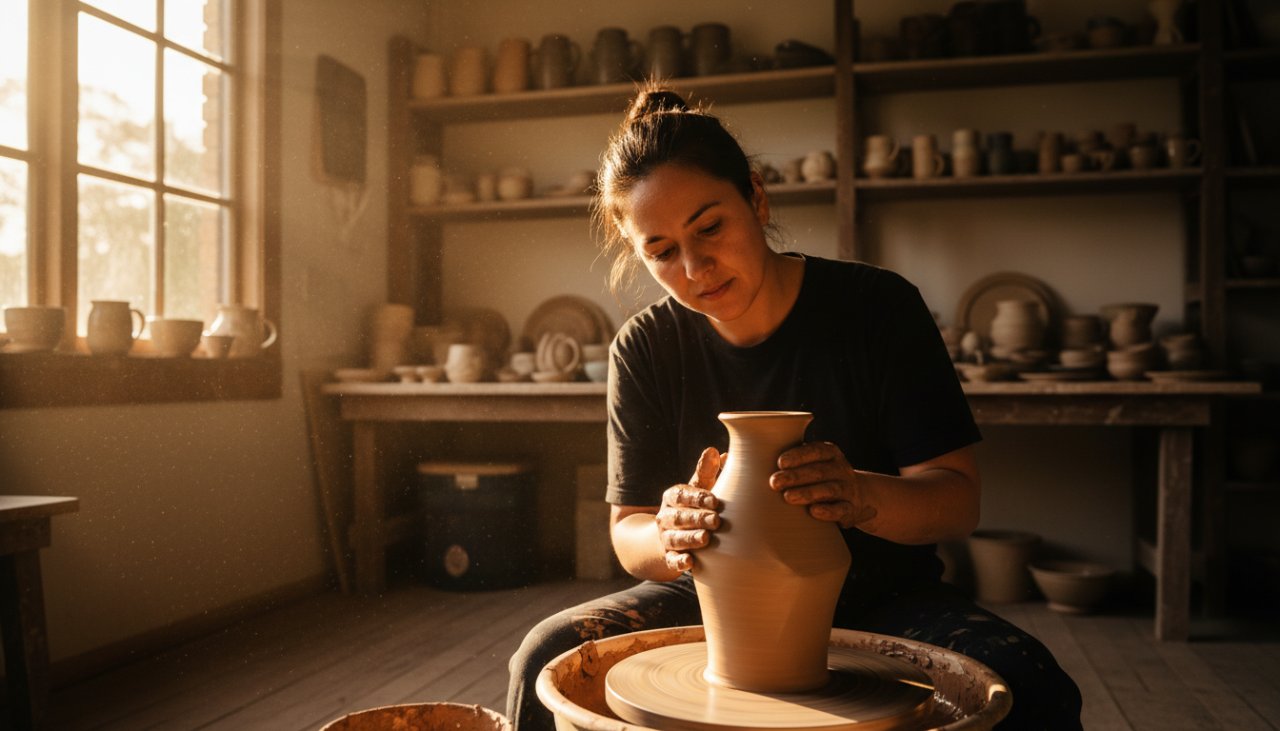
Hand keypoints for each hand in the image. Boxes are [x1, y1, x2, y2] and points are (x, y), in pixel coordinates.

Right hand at [656, 447, 724, 572]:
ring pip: (674, 538)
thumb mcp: (697, 489)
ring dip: (689, 539)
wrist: (668, 535)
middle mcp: (665, 517)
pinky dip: (679, 562)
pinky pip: (671, 560)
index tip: (715, 501)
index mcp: (672, 497)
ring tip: (705, 539)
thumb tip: (717, 452)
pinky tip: (689, 562)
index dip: (697, 498)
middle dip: (696, 518)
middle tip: (716, 520)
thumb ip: (705, 473)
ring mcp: (665, 538)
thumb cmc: (691, 507)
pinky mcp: (668, 557)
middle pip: (678, 517)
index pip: (681, 495)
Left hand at [770, 441, 875, 528]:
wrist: (859, 497)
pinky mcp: (851, 510)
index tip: (780, 462)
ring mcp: (848, 489)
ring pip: (829, 489)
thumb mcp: (811, 464)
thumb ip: (784, 461)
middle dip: (796, 476)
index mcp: (830, 453)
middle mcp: (841, 469)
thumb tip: (734, 458)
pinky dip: (828, 511)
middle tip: (774, 482)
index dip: (799, 456)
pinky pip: (841, 510)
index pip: (816, 451)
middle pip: (819, 471)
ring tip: (788, 497)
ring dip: (808, 493)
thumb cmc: (821, 478)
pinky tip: (813, 512)